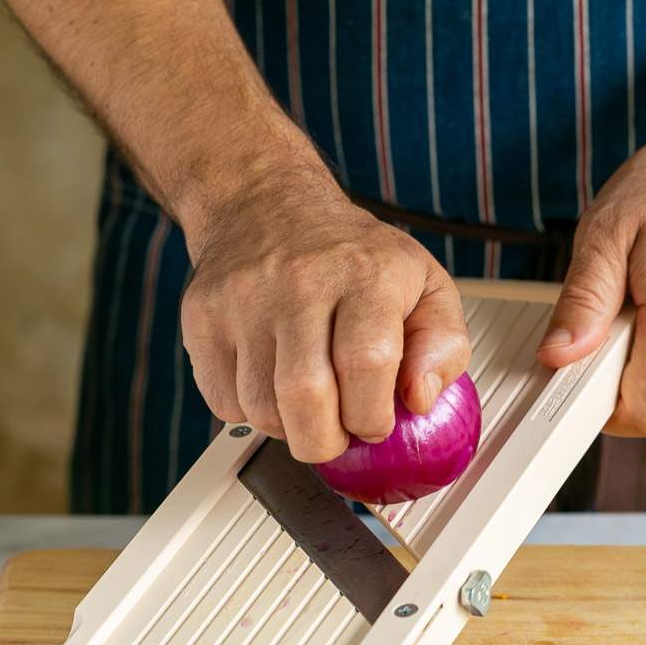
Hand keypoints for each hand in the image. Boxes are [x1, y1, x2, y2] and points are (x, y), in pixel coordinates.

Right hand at [180, 147, 469, 461]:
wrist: (264, 204)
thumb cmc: (351, 255)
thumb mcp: (425, 285)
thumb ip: (443, 345)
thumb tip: (419, 399)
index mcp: (365, 274)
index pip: (366, 363)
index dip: (372, 415)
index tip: (376, 422)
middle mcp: (299, 282)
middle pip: (306, 397)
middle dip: (326, 440)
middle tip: (337, 433)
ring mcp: (243, 299)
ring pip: (261, 409)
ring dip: (289, 428)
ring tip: (306, 401)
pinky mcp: (202, 317)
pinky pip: (223, 402)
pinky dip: (250, 413)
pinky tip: (270, 384)